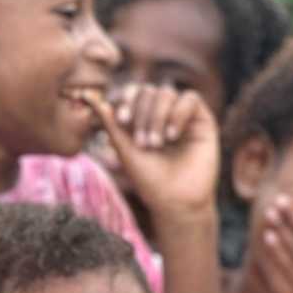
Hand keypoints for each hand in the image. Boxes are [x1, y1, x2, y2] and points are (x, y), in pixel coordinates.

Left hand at [86, 84, 219, 228]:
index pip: (133, 92)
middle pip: (148, 91)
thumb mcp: (125, 150)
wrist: (176, 202)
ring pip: (167, 92)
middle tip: (143, 144)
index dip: (126, 99)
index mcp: (142, 118)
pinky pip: (190, 98)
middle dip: (142, 115)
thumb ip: (110, 124)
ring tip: (157, 144)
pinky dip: (178, 114)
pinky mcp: (202, 119)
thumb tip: (90, 97)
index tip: (122, 120)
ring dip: (157, 116)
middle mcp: (162, 113)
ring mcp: (182, 115)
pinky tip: (173, 136)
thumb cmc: (149, 181)